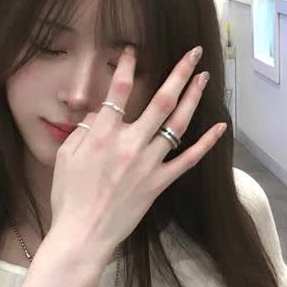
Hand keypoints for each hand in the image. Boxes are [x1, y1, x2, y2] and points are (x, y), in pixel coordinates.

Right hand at [48, 45, 226, 262]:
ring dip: (193, 98)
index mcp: (103, 134)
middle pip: (160, 100)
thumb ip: (84, 130)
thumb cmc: (69, 197)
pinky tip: (219, 126)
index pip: (118, 90)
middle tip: (194, 53)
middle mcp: (130, 144)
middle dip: (179, 72)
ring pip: (178, 124)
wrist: (84, 235)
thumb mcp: (66, 157)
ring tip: (204, 77)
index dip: (127, 67)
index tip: (133, 51)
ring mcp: (148, 163)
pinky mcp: (160, 183)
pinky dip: (206, 143)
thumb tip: (99, 114)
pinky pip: (188, 159)